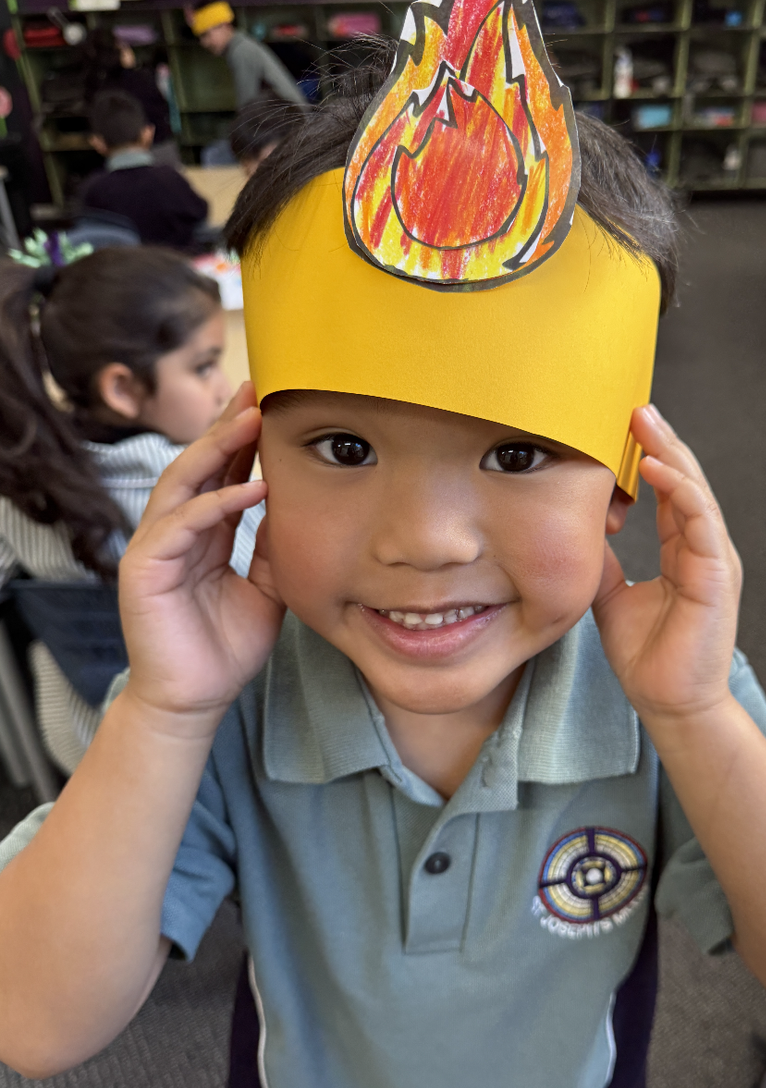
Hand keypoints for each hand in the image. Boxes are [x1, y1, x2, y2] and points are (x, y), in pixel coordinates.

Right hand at [118, 383, 284, 723]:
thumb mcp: (266, 588)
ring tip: (252, 419)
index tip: (271, 402)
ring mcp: (156, 546)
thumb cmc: (226, 648)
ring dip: (219, 448)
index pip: (221, 472)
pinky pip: (182, 524)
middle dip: (228, 425)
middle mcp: (175, 531)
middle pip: (199, 464)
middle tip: (257, 388)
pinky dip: (217, 502)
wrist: (197, 699)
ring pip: (184, 481)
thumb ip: (273, 548)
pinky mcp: (144, 567)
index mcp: (201, 532)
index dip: (243, 438)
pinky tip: (252, 487)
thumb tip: (298, 507)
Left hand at [592, 405, 741, 721]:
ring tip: (645, 423)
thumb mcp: (611, 597)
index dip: (649, 456)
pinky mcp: (717, 575)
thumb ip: (603, 563)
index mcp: (682, 551)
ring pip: (695, 492)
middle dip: (661, 441)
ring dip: (672, 454)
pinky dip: (681, 491)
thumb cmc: (648, 656)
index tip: (623, 426)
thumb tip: (578, 531)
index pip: (668, 491)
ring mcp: (713, 559)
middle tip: (635, 407)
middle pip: (684, 481)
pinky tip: (659, 468)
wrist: (668, 702)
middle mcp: (702, 548)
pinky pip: (701, 522)